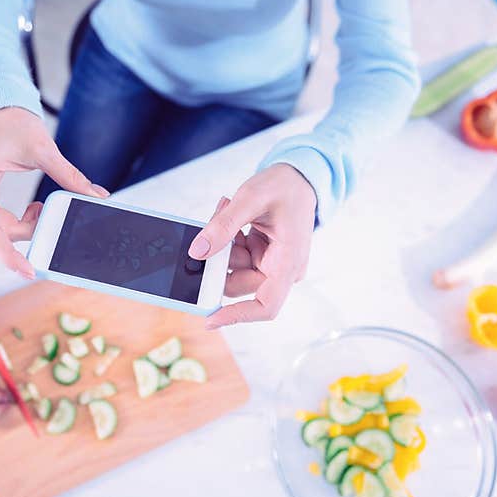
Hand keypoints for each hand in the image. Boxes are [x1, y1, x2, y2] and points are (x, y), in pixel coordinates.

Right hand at [0, 107, 108, 277]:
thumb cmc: (9, 120)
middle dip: (27, 235)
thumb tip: (97, 195)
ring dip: (26, 227)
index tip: (29, 271)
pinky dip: (20, 221)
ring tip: (44, 210)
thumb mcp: (42, 147)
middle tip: (52, 228)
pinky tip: (35, 209)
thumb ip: (68, 175)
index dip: (8, 255)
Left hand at [189, 163, 316, 328]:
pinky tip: (230, 216)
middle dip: (220, 259)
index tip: (209, 318)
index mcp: (288, 263)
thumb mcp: (250, 198)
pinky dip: (227, 240)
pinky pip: (233, 258)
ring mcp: (270, 265)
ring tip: (226, 211)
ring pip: (231, 269)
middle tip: (214, 226)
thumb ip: (223, 226)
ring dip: (222, 244)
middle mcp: (281, 270)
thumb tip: (198, 252)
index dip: (237, 316)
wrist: (299, 177)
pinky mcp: (260, 258)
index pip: (265, 305)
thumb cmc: (285, 186)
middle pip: (237, 283)